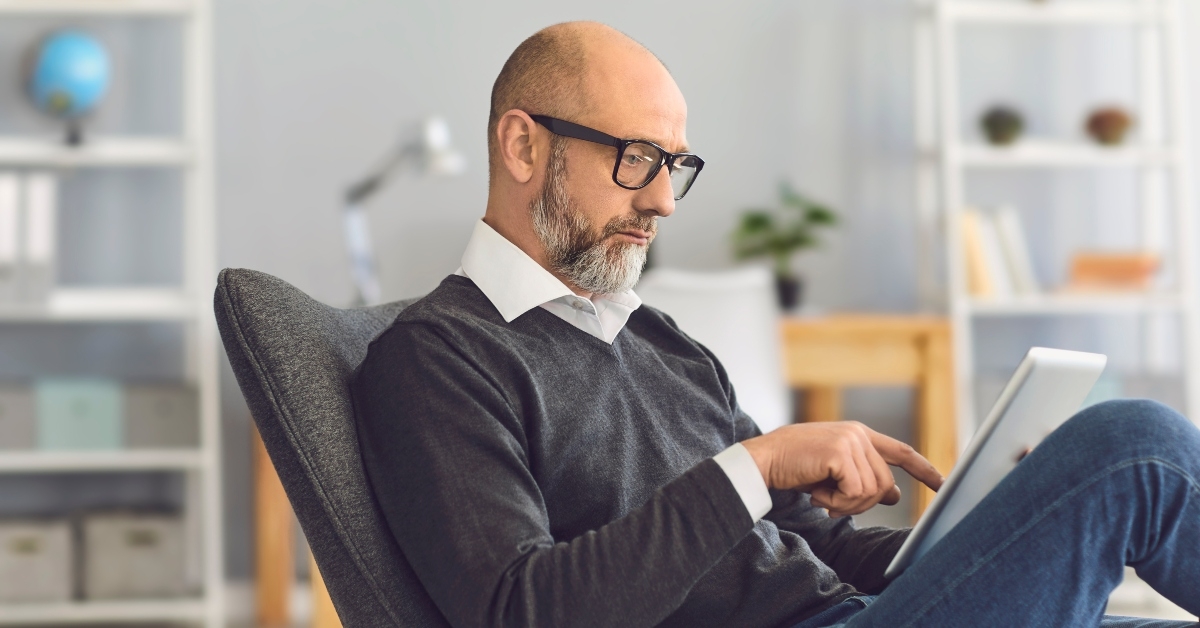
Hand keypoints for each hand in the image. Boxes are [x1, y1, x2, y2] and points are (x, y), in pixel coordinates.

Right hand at [741, 422, 944, 517]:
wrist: (765, 459)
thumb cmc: (794, 466)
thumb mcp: (834, 472)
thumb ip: (862, 477)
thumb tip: (893, 495)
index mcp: (859, 435)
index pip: (901, 452)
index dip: (924, 469)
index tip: (944, 485)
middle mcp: (858, 434)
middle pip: (885, 484)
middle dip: (862, 504)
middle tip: (832, 504)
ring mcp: (850, 441)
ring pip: (872, 491)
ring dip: (846, 505)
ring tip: (823, 497)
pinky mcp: (840, 453)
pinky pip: (855, 492)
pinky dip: (836, 502)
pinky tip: (817, 494)